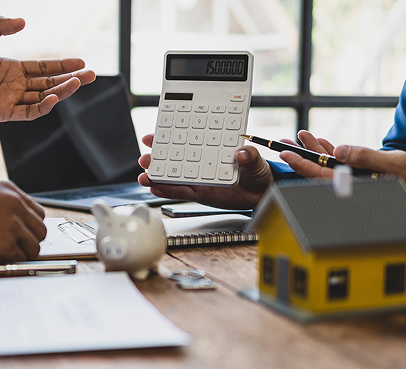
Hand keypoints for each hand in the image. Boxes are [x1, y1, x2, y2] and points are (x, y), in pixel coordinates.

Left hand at [0, 16, 95, 141]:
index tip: (81, 63)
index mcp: (11, 68)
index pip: (43, 67)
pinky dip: (42, 106)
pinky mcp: (4, 113)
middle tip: (91, 75)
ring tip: (78, 83)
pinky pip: (29, 111)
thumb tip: (24, 21)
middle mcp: (15, 85)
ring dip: (61, 91)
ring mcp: (11, 100)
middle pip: (50, 82)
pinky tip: (52, 97)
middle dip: (71, 79)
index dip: (62, 65)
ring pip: (44, 96)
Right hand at [0, 181, 46, 264]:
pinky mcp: (7, 246)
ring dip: (21, 254)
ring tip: (2, 254)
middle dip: (30, 241)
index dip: (31, 227)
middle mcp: (15, 205)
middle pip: (40, 231)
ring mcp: (13, 226)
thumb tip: (22, 223)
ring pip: (34, 247)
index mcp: (10, 191)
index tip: (25, 235)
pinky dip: (10, 263)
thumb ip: (5, 207)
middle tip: (16, 248)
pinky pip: (20, 260)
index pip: (38, 213)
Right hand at [137, 134, 273, 208]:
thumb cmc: (256, 171)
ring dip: (156, 176)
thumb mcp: (255, 159)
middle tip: (145, 158)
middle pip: (172, 158)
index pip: (184, 140)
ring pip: (172, 177)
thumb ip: (249, 155)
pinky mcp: (199, 193)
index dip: (166, 138)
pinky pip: (181, 192)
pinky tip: (156, 189)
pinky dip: (167, 191)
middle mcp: (199, 162)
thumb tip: (241, 153)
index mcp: (208, 148)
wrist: (260, 192)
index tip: (151, 137)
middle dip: (155, 158)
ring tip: (145, 177)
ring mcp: (197, 178)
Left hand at [279, 131, 405, 223]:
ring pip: (329, 164)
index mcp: (355, 185)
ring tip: (299, 135)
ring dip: (314, 150)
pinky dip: (331, 152)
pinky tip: (321, 142)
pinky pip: (342, 163)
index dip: (301, 164)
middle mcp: (351, 184)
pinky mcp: (364, 174)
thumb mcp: (394, 164)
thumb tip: (340, 150)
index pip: (320, 175)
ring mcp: (356, 179)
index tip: (285, 154)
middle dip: (300, 155)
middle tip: (281, 142)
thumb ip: (366, 157)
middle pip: (319, 169)